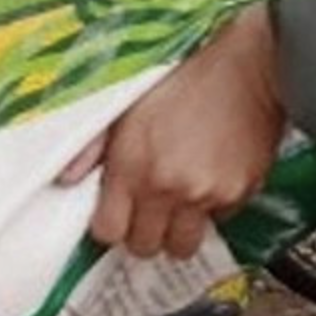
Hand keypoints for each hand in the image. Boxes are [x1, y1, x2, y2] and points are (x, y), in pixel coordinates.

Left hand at [59, 5, 284, 259]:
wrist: (250, 67)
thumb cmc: (190, 77)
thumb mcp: (127, 101)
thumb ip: (90, 144)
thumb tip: (65, 176)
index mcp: (132, 163)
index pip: (107, 231)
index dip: (109, 227)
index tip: (114, 216)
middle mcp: (165, 185)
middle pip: (143, 247)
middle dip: (141, 234)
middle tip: (145, 211)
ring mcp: (203, 195)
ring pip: (182, 246)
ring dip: (176, 232)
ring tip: (177, 203)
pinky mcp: (237, 195)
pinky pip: (218, 223)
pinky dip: (211, 210)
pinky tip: (209, 178)